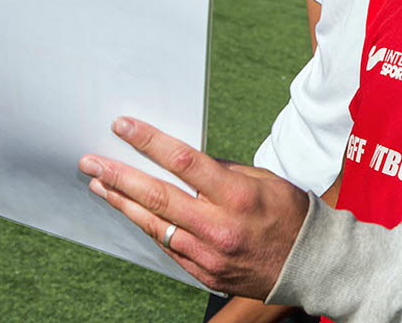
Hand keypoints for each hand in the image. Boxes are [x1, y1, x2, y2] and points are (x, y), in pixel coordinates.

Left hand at [79, 117, 309, 297]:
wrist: (311, 264)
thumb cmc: (291, 214)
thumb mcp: (264, 180)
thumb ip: (222, 171)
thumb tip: (183, 161)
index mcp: (238, 196)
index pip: (183, 162)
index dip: (148, 142)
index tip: (123, 127)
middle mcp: (219, 227)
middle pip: (157, 197)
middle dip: (119, 176)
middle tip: (90, 161)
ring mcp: (208, 254)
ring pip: (154, 225)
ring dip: (122, 203)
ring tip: (98, 184)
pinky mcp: (203, 273)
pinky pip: (167, 247)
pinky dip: (146, 227)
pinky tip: (130, 212)